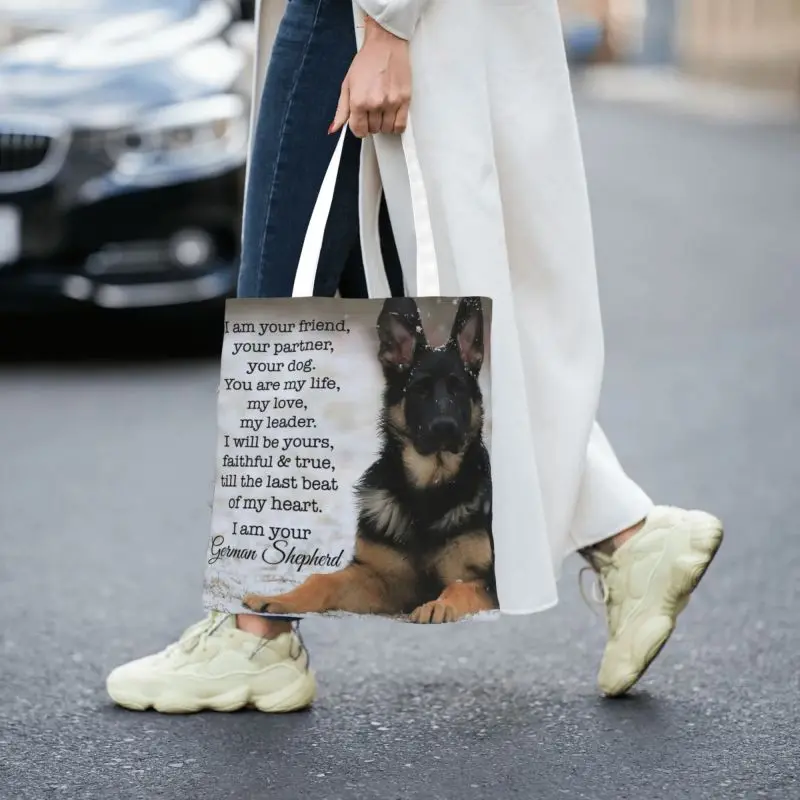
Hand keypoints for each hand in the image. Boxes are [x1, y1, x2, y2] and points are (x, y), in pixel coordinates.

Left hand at [329, 16, 410, 137]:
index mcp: (358, 100)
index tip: (361, 123)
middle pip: (373, 129)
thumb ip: (342, 109)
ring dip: (383, 124)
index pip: (358, 130)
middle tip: (371, 111)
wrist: (385, 44)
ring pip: (387, 129)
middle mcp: (375, 103)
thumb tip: (334, 129)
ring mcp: (391, 103)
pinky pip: (400, 125)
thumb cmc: (367, 61)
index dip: (359, 129)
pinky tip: (392, 116)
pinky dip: (396, 125)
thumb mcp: (348, 84)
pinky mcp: (404, 100)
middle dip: (371, 124)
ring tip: (382, 111)